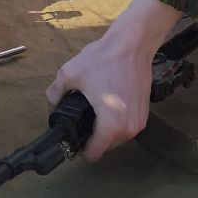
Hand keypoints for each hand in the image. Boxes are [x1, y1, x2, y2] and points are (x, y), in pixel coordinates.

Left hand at [45, 0, 181, 159]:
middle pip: (104, 147)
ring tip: (95, 110)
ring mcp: (139, 122)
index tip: (73, 136)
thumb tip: (52, 107)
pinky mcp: (145, 114)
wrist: (133, 44)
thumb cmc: (104, 58)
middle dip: (92, 137)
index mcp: (111, 123)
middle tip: (82, 118)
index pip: (93, 154)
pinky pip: (126, 127)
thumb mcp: (70, 74)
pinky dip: (116, 122)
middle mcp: (128, 128)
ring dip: (104, 130)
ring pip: (116, 138)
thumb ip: (55, 94)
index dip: (79, 149)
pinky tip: (108, 104)